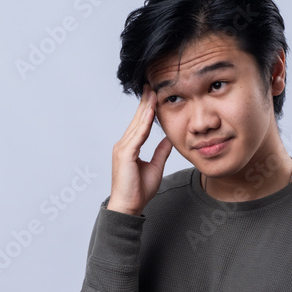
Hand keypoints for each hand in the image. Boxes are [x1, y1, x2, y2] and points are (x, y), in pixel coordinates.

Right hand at [106, 83, 172, 215]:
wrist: (128, 206)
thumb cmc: (138, 191)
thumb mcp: (155, 167)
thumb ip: (160, 152)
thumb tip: (168, 139)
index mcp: (129, 147)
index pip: (140, 124)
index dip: (147, 109)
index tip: (153, 95)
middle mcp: (124, 145)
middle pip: (137, 120)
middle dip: (145, 102)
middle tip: (151, 85)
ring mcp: (123, 148)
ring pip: (137, 124)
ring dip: (146, 108)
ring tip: (152, 92)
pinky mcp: (125, 154)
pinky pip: (138, 135)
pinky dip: (145, 122)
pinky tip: (151, 111)